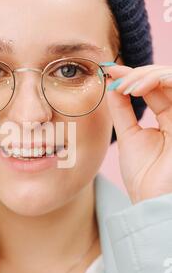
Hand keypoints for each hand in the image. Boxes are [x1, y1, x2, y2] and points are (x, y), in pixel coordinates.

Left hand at [105, 63, 171, 203]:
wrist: (151, 201)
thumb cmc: (143, 175)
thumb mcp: (128, 135)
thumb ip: (122, 109)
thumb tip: (112, 83)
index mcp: (167, 118)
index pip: (153, 86)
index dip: (131, 75)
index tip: (108, 71)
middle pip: (163, 78)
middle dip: (136, 73)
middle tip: (115, 79)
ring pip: (171, 78)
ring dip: (145, 75)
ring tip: (124, 86)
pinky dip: (156, 80)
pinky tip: (135, 88)